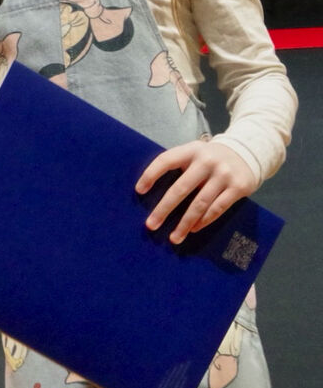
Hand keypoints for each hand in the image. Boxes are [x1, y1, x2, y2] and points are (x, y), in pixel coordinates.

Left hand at [136, 140, 257, 243]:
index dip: (150, 175)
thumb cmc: (211, 158)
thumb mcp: (194, 153)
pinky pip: (217, 208)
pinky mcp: (238, 187)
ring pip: (200, 204)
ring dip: (184, 223)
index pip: (165, 160)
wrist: (248, 152)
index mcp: (191, 150)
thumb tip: (151, 191)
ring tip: (174, 237)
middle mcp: (207, 161)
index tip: (139, 191)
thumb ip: (178, 165)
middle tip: (151, 225)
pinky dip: (203, 221)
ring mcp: (224, 174)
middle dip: (164, 209)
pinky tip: (193, 229)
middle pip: (181, 188)